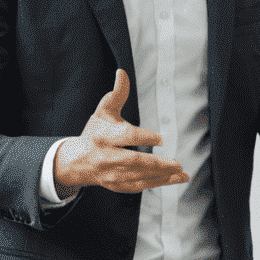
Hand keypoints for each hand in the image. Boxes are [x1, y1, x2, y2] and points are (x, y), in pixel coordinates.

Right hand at [53, 70, 188, 196]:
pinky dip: (157, 183)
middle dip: (156, 163)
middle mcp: (105, 157)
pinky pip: (139, 186)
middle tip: (176, 163)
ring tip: (181, 173)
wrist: (78, 161)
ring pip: (138, 176)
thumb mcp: (104, 111)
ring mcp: (110, 174)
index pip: (125, 136)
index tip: (160, 137)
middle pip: (133, 161)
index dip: (143, 136)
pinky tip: (173, 179)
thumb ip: (118, 94)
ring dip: (162, 176)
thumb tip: (122, 73)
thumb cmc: (96, 132)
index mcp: (102, 136)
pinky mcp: (116, 185)